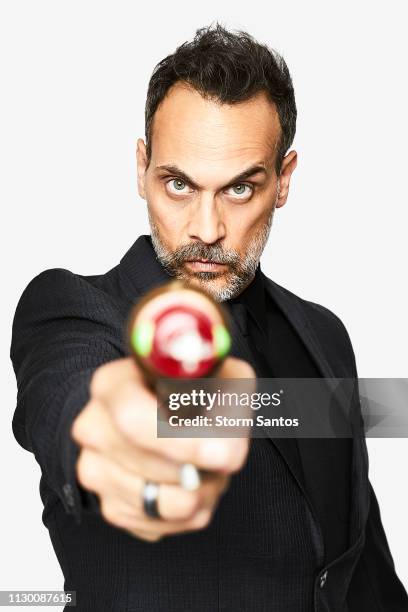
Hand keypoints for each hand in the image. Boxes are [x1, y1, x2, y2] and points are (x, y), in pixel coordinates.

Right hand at [71, 355, 254, 541]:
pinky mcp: (110, 506)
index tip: (221, 454)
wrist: (174, 415)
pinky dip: (190, 512)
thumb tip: (224, 453)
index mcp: (113, 385)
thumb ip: (229, 408)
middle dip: (202, 470)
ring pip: (163, 503)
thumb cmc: (200, 392)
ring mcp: (95, 470)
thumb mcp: (224, 379)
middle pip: (153, 467)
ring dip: (201, 492)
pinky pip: (162, 526)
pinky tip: (193, 483)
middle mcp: (93, 427)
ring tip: (209, 467)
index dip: (180, 442)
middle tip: (224, 453)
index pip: (133, 419)